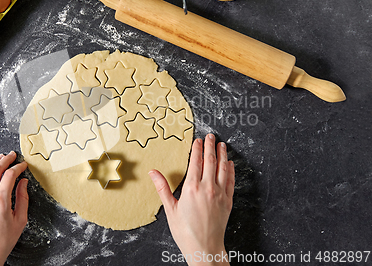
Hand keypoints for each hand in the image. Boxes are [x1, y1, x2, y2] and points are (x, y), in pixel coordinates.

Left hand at [0, 151, 28, 265]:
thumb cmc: (2, 241)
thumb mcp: (20, 220)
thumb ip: (23, 198)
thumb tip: (23, 182)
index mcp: (0, 202)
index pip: (9, 176)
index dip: (18, 167)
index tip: (23, 165)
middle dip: (5, 160)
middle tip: (12, 155)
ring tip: (0, 158)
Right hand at [149, 134, 234, 265]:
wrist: (204, 247)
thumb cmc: (185, 231)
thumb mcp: (170, 209)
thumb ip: (162, 188)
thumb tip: (152, 172)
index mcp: (192, 188)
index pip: (195, 162)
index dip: (197, 149)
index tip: (197, 140)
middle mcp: (208, 188)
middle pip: (210, 161)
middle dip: (210, 146)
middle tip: (210, 136)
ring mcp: (220, 194)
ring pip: (223, 168)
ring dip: (223, 154)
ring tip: (221, 144)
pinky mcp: (228, 201)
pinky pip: (231, 181)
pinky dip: (231, 170)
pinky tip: (230, 164)